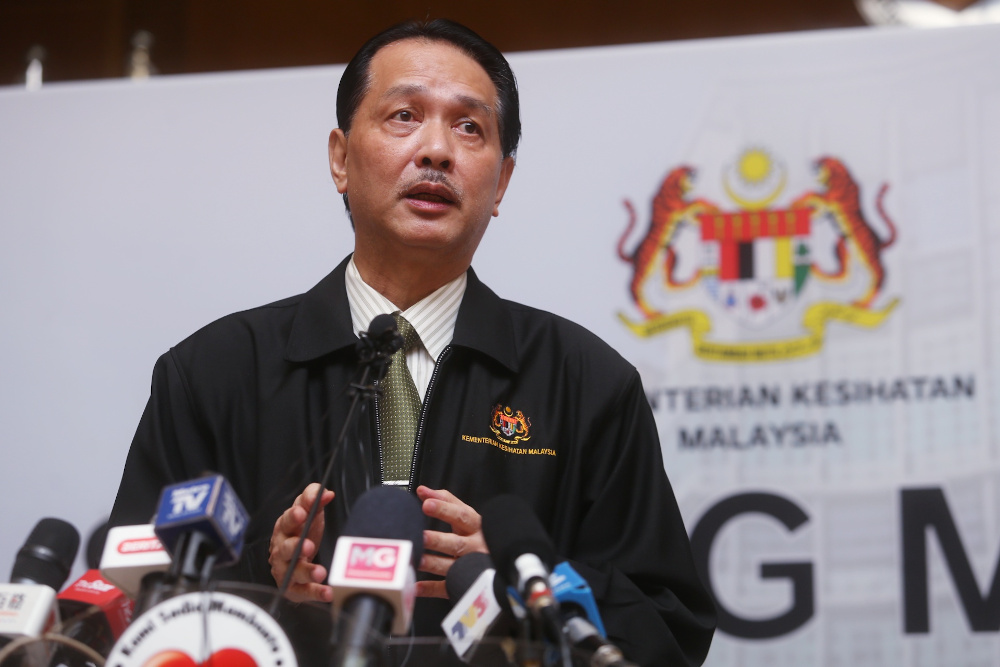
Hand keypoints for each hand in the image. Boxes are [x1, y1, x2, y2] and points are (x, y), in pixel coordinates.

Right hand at [269, 482, 334, 602]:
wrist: (293, 560)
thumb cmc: (301, 532)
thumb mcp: (308, 513)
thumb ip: (314, 499)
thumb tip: (326, 492)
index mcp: (285, 528)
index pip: (287, 520)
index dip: (293, 516)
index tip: (303, 512)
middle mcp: (281, 550)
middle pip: (284, 547)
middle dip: (295, 546)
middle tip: (308, 544)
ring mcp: (285, 570)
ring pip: (293, 571)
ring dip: (306, 571)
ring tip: (320, 572)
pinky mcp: (293, 588)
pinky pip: (303, 591)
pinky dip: (315, 593)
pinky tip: (328, 592)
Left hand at [415, 486, 488, 597]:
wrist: (505, 562)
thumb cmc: (479, 536)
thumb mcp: (468, 516)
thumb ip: (446, 501)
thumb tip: (423, 490)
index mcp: (477, 527)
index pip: (461, 515)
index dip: (444, 509)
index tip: (427, 503)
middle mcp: (475, 547)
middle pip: (456, 543)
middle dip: (438, 540)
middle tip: (422, 536)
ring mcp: (471, 567)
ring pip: (452, 566)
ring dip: (434, 564)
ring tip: (418, 559)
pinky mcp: (465, 584)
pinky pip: (447, 588)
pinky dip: (431, 589)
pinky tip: (416, 585)